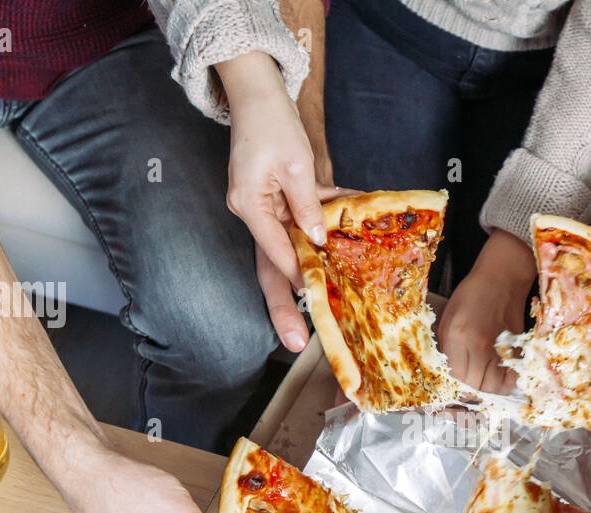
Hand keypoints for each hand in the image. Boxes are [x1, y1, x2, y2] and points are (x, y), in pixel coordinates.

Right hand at [218, 52, 351, 350]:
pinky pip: (298, 228)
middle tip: (293, 342)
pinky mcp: (277, 201)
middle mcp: (253, 213)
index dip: (297, 278)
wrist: (258, 93)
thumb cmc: (272, 122)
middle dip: (282, 306)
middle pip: (271, 266)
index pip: (275, 251)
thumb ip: (307, 204)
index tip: (315, 303)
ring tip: (315, 322)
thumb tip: (318, 239)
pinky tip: (341, 261)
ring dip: (304, 284)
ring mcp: (263, 209)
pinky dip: (319, 240)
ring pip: (287, 254)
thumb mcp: (294, 163)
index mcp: (249, 206)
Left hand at [437, 229, 536, 393]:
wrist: (502, 278)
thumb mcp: (448, 321)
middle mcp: (479, 346)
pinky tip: (498, 376)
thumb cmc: (470, 296)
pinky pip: (510, 378)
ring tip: (483, 381)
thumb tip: (451, 376)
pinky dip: (504, 383)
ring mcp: (500, 349)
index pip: (455, 378)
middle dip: (471, 390)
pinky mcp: (516, 349)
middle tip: (469, 382)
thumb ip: (448, 350)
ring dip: (488, 389)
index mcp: (457, 336)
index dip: (455, 385)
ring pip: (494, 387)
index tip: (456, 382)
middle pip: (475, 386)